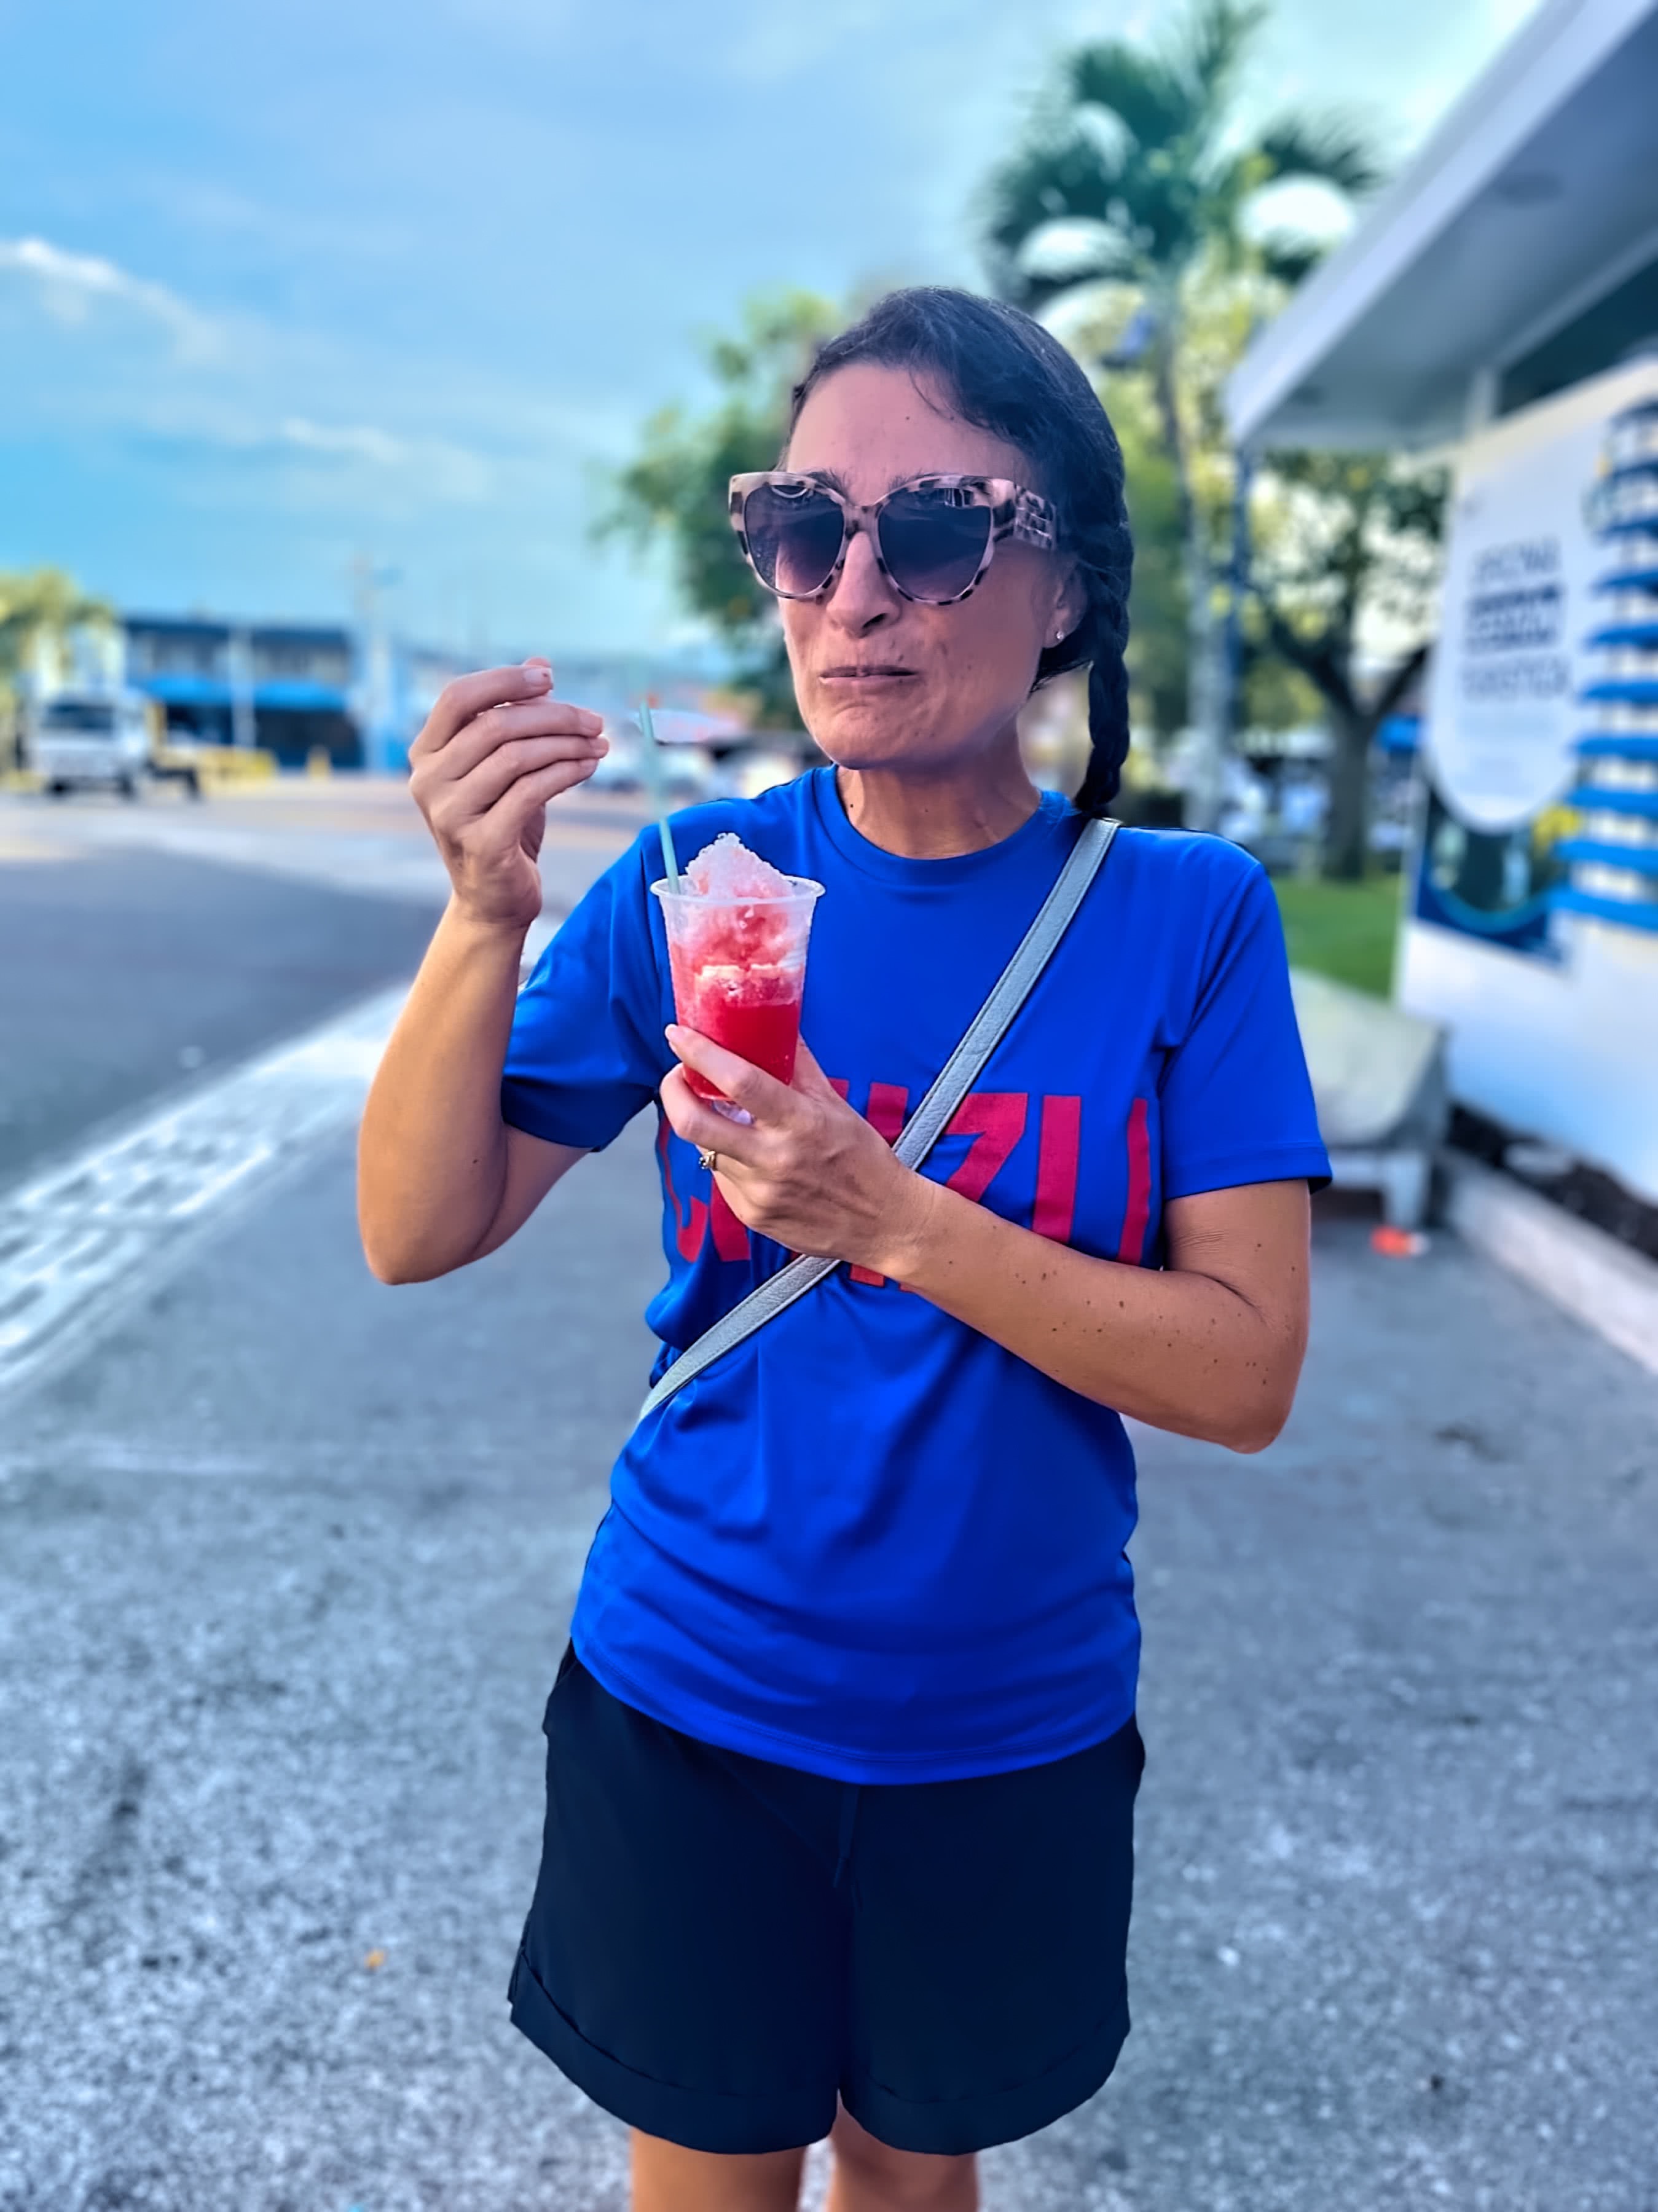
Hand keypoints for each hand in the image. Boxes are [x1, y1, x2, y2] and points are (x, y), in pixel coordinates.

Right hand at [408, 658, 606, 931]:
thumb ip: (515, 717)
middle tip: (594, 721)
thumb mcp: (505, 767)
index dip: (506, 681)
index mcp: (426, 754)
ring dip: (567, 745)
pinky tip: (588, 768)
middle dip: (554, 717)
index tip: (550, 680)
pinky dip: (567, 773)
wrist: (493, 900)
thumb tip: (540, 665)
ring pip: (517, 757)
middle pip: (496, 726)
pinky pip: (532, 791)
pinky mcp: (481, 841)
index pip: (459, 698)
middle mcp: (429, 781)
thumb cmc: (501, 825)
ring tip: (598, 745)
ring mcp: (450, 814)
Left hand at [659, 1031, 938, 1275]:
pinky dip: (726, 1158)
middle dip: (673, 1092)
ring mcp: (758, 1192)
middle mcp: (773, 1159)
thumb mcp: (835, 1104)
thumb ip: (798, 1064)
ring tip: (722, 1114)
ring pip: (704, 1149)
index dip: (699, 1054)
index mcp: (800, 1123)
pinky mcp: (751, 1215)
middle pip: (694, 1124)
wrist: (884, 1224)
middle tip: (678, 1076)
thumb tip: (774, 1022)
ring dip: (703, 1125)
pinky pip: (721, 1178)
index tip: (678, 1035)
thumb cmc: (863, 1158)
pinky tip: (748, 1154)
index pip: (738, 1082)